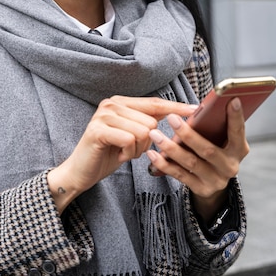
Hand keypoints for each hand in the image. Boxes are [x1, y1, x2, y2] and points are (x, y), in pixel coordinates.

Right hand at [47, 96, 197, 212]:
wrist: (80, 172)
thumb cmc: (108, 154)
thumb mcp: (132, 136)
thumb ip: (148, 122)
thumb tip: (178, 115)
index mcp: (121, 102)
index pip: (155, 103)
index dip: (176, 107)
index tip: (196, 109)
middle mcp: (111, 104)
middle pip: (151, 121)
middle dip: (147, 142)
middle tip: (130, 150)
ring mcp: (103, 115)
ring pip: (143, 131)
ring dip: (137, 149)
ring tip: (123, 152)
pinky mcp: (98, 130)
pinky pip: (130, 140)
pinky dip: (128, 153)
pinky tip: (117, 155)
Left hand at [147, 97, 248, 222]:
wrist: (213, 182)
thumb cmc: (214, 150)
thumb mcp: (220, 140)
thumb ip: (215, 126)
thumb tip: (198, 107)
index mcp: (238, 150)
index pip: (238, 132)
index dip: (236, 117)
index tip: (232, 100)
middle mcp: (230, 166)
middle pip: (207, 150)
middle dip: (187, 134)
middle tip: (171, 118)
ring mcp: (216, 180)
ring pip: (190, 162)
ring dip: (170, 147)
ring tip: (155, 134)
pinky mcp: (201, 189)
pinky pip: (179, 175)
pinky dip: (164, 164)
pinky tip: (153, 153)